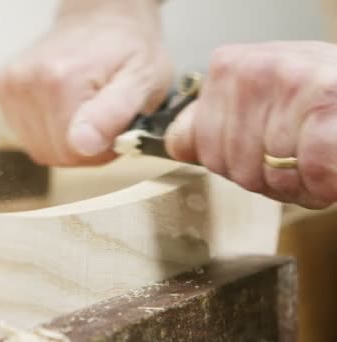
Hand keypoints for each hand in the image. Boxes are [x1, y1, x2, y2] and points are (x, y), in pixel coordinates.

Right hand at [0, 0, 171, 165]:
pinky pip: (25, 135)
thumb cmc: (127, 48)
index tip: (115, 129)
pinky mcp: (1, 88)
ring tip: (84, 114)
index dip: (99, 152)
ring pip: (38, 148)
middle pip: (52, 153)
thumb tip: (83, 144)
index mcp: (62, 80)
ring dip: (64, 142)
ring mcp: (9, 85)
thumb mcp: (142, 79)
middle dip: (82, 148)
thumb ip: (114, 115)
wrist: (99, 17)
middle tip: (102, 121)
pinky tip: (63, 108)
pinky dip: (47, 130)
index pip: (72, 154)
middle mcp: (28, 81)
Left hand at [166, 41, 336, 208]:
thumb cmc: (322, 104)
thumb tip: (178, 144)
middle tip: (297, 157)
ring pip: (268, 174)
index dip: (235, 163)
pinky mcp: (327, 100)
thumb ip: (213, 123)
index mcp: (231, 67)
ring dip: (298, 185)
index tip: (265, 149)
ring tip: (317, 157)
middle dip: (268, 177)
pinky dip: (325, 183)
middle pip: (232, 166)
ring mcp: (291, 80)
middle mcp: (255, 68)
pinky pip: (309, 171)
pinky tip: (333, 165)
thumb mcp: (260, 103)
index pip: (200, 146)